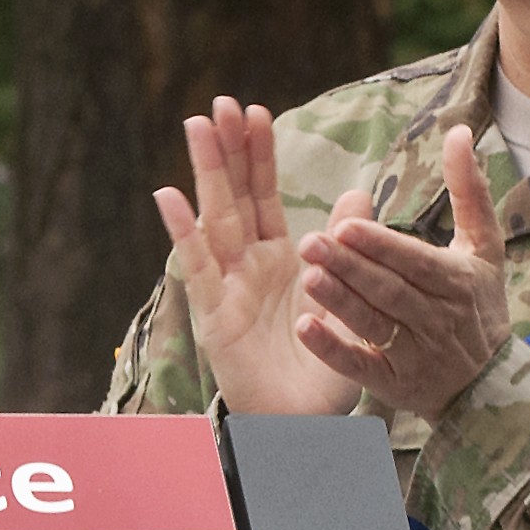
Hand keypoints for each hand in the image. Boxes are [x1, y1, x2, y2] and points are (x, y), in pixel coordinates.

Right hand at [149, 98, 371, 415]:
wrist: (307, 427)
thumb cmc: (324, 369)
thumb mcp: (346, 299)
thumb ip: (346, 248)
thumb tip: (360, 194)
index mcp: (281, 259)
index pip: (266, 195)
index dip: (259, 155)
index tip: (255, 110)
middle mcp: (249, 266)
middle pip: (235, 196)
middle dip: (229, 149)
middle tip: (222, 102)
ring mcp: (228, 288)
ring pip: (215, 218)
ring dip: (206, 173)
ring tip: (196, 126)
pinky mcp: (214, 315)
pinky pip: (197, 267)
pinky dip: (182, 232)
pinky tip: (168, 195)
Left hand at [293, 125, 512, 421]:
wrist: (489, 382)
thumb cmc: (479, 301)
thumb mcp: (483, 245)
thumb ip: (468, 189)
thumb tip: (456, 131)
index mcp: (457, 281)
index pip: (414, 261)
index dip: (381, 246)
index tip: (346, 225)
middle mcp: (437, 319)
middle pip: (389, 290)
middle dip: (350, 267)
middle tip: (309, 242)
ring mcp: (415, 355)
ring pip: (372, 324)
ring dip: (338, 301)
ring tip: (307, 275)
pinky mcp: (394, 384)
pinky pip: (360, 366)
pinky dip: (332, 349)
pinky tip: (305, 328)